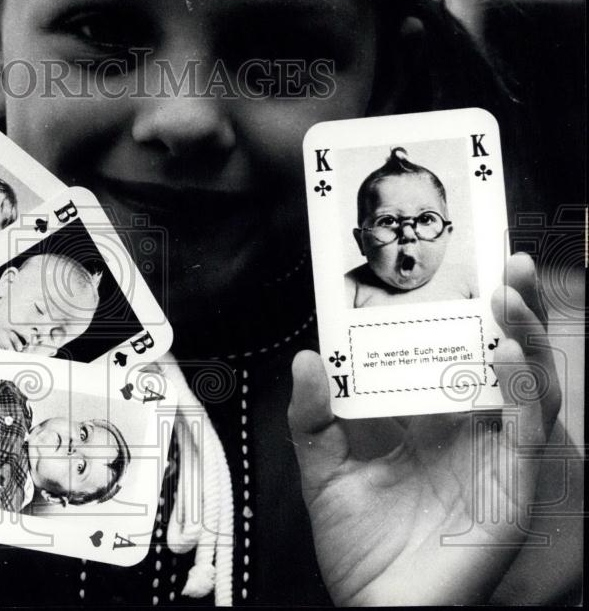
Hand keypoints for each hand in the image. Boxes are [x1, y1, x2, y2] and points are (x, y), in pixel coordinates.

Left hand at [288, 253, 559, 604]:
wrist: (377, 610)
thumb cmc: (359, 547)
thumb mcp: (323, 470)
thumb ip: (312, 416)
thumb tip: (308, 358)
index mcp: (427, 418)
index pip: (452, 351)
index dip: (460, 307)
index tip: (455, 258)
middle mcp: (467, 430)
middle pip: (500, 356)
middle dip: (508, 305)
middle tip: (500, 257)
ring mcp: (492, 456)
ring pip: (525, 382)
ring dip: (523, 333)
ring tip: (509, 288)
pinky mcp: (508, 488)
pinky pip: (524, 431)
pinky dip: (520, 388)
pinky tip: (504, 353)